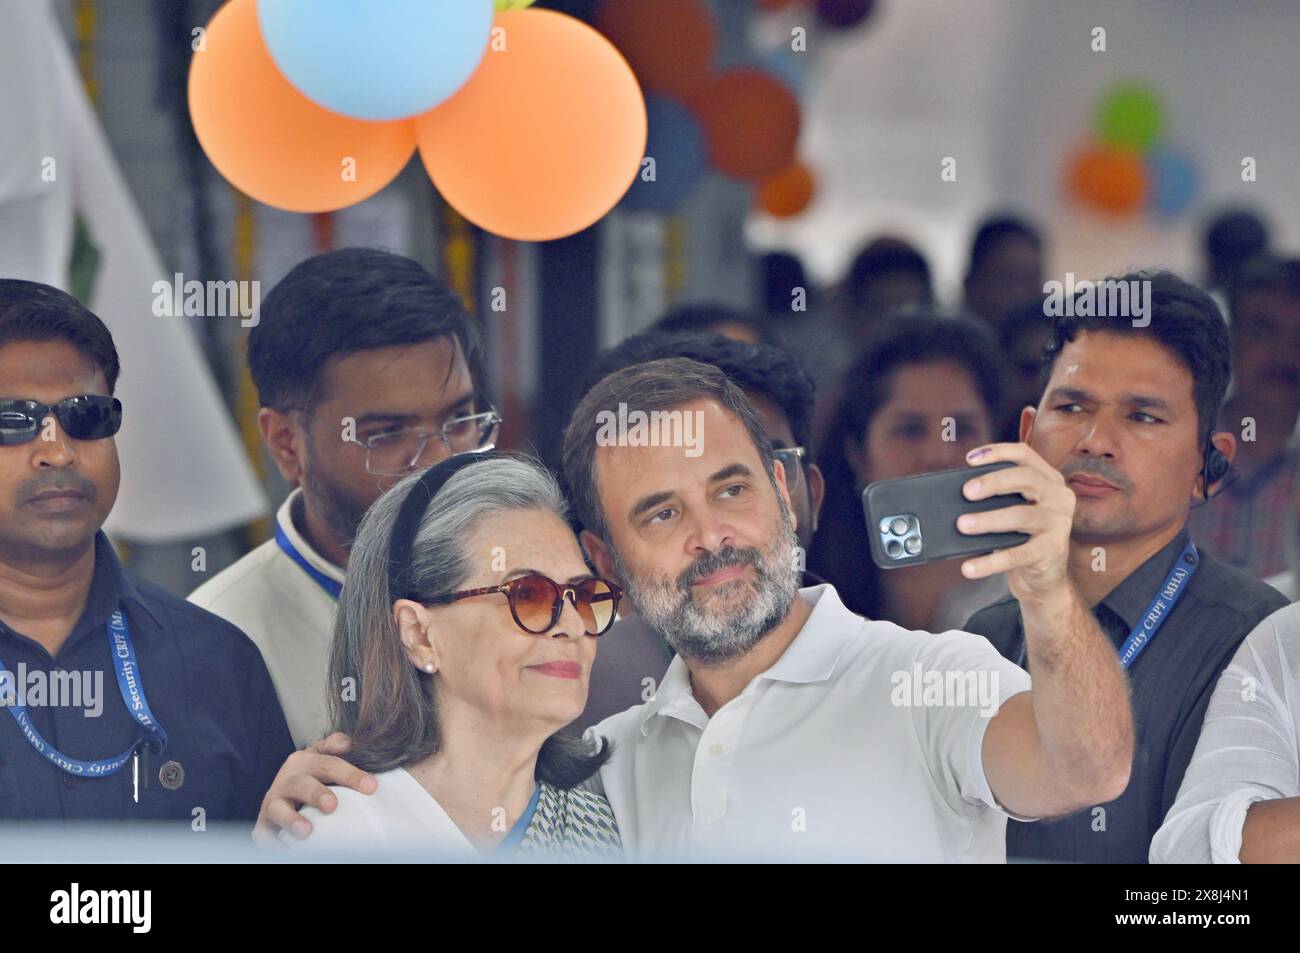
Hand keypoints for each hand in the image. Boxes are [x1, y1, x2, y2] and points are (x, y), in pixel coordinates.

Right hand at [252, 732, 376, 847]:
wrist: (283, 790)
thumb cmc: (312, 774)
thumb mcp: (323, 755)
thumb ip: (335, 746)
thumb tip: (349, 742)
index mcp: (306, 760)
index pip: (329, 764)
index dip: (350, 774)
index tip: (371, 787)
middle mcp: (288, 778)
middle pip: (303, 784)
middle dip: (317, 794)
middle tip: (332, 806)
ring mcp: (274, 801)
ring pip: (278, 808)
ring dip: (292, 819)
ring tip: (306, 831)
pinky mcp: (264, 822)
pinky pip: (263, 833)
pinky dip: (270, 841)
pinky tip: (282, 849)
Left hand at [955, 442, 1074, 606]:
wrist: (1044, 576)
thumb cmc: (1022, 535)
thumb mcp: (1012, 509)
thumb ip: (996, 497)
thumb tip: (958, 495)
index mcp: (1048, 479)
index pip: (1024, 454)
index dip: (997, 452)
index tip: (969, 459)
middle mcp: (1058, 496)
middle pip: (1026, 478)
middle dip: (993, 482)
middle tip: (966, 492)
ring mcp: (1059, 523)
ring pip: (1021, 515)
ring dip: (988, 520)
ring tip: (962, 525)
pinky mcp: (1052, 551)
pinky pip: (1017, 554)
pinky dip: (990, 561)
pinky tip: (970, 567)